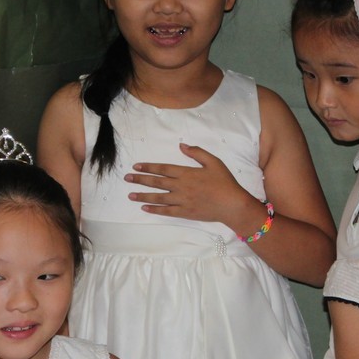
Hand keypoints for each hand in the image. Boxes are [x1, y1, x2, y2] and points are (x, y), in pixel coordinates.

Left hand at [126, 143, 255, 224]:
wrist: (232, 204)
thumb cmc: (224, 182)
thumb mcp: (213, 161)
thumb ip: (197, 152)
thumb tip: (181, 145)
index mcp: (186, 173)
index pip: (162, 168)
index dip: (148, 167)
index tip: (136, 166)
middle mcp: (181, 186)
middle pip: (156, 182)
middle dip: (140, 180)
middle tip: (127, 178)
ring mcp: (181, 200)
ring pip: (158, 197)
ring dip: (143, 195)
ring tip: (130, 194)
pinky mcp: (184, 212)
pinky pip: (166, 211)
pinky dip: (155, 209)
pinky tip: (145, 207)